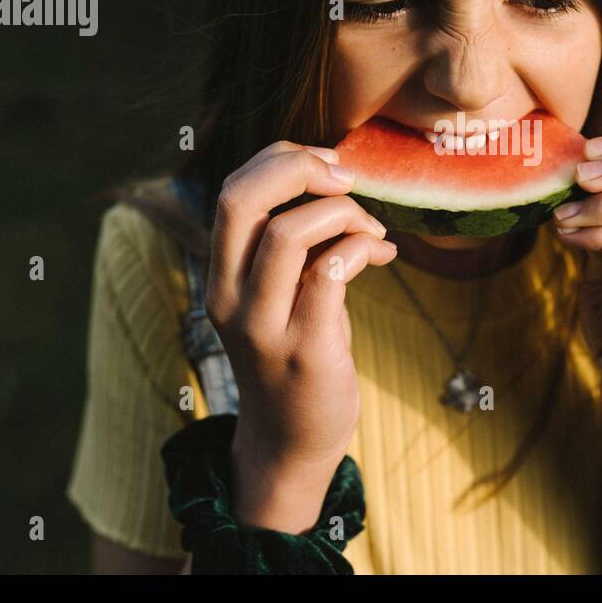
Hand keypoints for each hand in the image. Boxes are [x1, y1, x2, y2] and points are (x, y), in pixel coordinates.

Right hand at [204, 141, 396, 504]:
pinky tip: (380, 255)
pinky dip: (360, 248)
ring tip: (372, 231)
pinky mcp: (305, 350)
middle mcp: (230, 299)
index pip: (232, 191)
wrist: (292, 442)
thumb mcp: (281, 294)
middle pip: (242, 200)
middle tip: (347, 179)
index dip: (280, 160)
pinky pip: (331, 273)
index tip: (327, 163)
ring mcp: (264, 327)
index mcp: (221, 276)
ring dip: (342, 213)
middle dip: (299, 168)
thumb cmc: (295, 356)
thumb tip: (338, 182)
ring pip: (289, 234)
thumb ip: (295, 245)